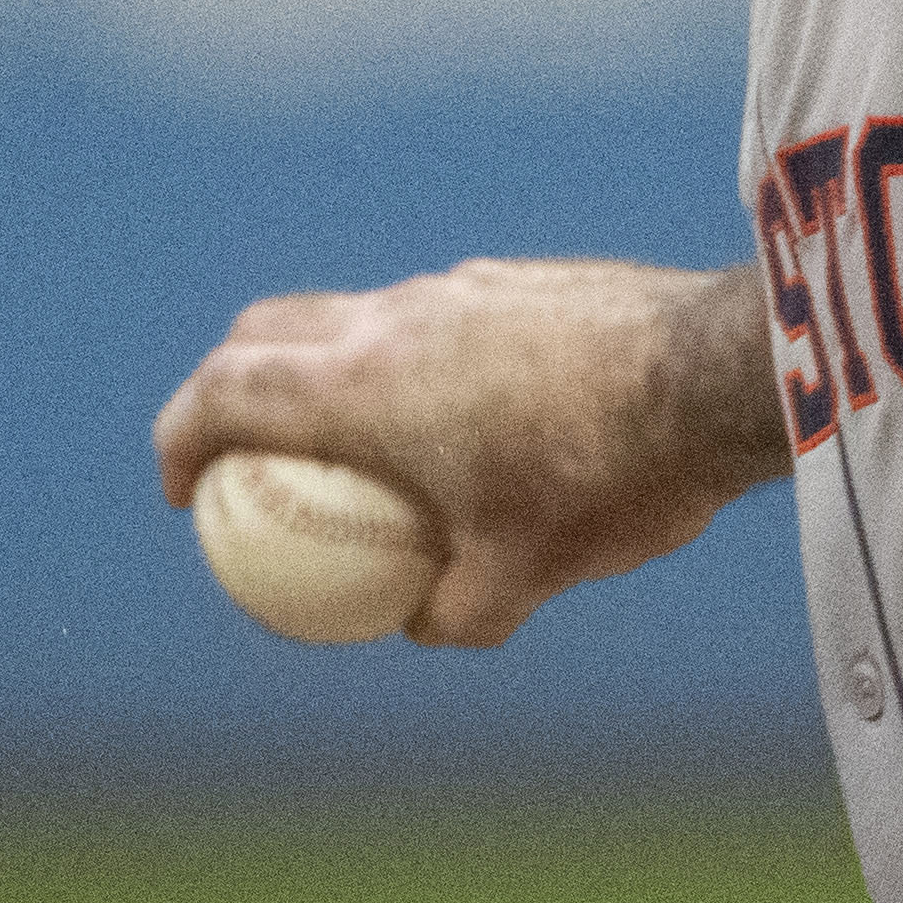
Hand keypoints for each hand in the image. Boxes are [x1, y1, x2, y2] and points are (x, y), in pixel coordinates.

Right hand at [149, 256, 782, 647]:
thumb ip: (452, 611)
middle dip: (234, 384)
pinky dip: (424, 362)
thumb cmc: (608, 479)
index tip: (184, 490)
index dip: (182, 437)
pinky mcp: (524, 279)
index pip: (224, 392)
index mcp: (360, 385)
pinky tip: (482, 419)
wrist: (719, 376)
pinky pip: (444, 317)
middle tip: (245, 449)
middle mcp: (396, 317)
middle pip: (271, 331)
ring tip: (372, 445)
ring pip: (364, 317)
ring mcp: (462, 286)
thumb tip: (422, 623)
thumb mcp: (522, 577)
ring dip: (339, 371)